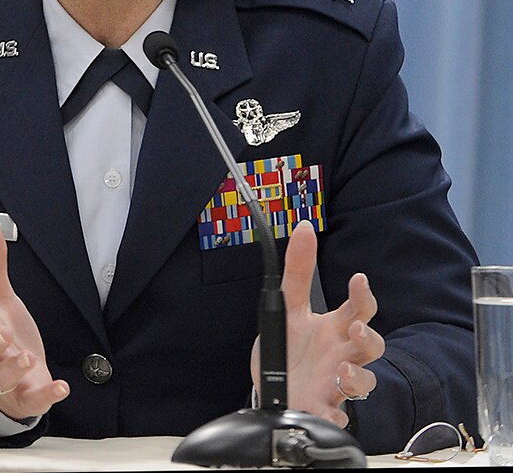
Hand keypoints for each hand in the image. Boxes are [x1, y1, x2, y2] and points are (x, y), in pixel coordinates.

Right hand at [0, 219, 70, 420]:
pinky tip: (61, 386)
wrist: (14, 374)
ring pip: (2, 377)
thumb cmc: (2, 330)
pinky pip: (32, 400)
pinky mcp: (23, 399)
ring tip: (26, 356)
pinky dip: (46, 395)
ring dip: (14, 369)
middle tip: (4, 333)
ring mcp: (4, 380)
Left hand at [253, 220, 381, 426]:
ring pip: (363, 383)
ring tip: (341, 370)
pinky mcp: (322, 409)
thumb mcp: (288, 307)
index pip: (358, 310)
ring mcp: (334, 384)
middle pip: (371, 347)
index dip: (363, 295)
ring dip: (357, 377)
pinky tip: (328, 412)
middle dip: (368, 338)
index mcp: (333, 330)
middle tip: (354, 328)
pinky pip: (338, 417)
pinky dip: (334, 417)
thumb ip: (298, 270)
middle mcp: (340, 356)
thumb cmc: (290, 348)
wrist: (272, 388)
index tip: (359, 280)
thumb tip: (305, 228)